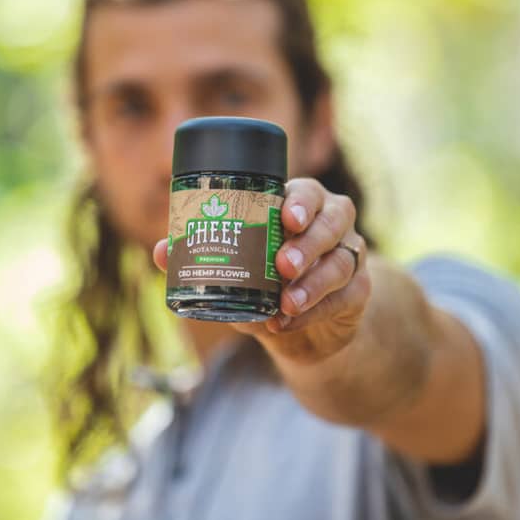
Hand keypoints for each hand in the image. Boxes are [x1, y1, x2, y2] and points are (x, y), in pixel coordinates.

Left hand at [152, 177, 371, 358]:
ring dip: (314, 282)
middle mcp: (332, 223)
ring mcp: (350, 255)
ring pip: (343, 259)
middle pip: (334, 219)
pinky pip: (346, 296)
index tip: (285, 217)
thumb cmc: (264, 282)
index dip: (301, 202)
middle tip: (283, 265)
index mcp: (301, 206)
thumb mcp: (234, 270)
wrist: (303, 327)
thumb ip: (200, 258)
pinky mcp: (359, 290)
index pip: (308, 192)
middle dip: (308, 242)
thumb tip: (160, 251)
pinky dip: (317, 310)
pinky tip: (290, 321)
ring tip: (286, 302)